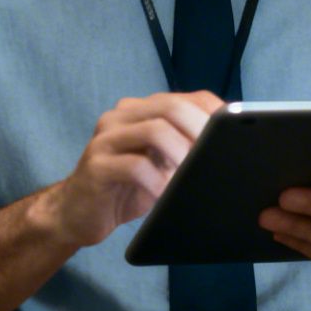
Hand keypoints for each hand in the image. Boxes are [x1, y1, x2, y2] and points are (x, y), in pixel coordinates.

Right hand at [36, 91, 223, 248]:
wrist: (76, 213)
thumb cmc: (127, 189)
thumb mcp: (161, 166)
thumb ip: (184, 151)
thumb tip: (227, 152)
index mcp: (142, 110)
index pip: (188, 97)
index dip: (215, 114)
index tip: (233, 137)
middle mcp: (122, 115)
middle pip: (171, 107)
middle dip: (201, 132)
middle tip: (216, 157)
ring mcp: (106, 138)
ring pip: (155, 131)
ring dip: (181, 156)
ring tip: (191, 177)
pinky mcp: (96, 165)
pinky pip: (134, 167)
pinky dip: (158, 183)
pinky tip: (166, 196)